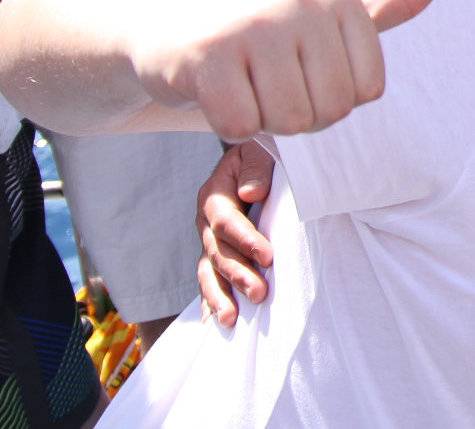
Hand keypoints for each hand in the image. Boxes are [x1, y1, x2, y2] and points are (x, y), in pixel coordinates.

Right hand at [129, 0, 447, 143]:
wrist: (164, 22)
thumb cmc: (258, 30)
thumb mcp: (331, 13)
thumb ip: (391, 2)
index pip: (365, 92)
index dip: (329, 97)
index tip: (298, 68)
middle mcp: (301, 0)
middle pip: (330, 111)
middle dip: (295, 112)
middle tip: (263, 80)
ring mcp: (254, 23)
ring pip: (289, 123)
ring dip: (262, 119)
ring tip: (241, 82)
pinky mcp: (208, 54)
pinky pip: (241, 127)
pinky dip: (226, 123)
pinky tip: (212, 89)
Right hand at [195, 141, 275, 325]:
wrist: (255, 160)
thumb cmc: (262, 154)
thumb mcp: (259, 150)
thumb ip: (255, 168)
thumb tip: (252, 193)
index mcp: (214, 194)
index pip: (226, 221)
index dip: (246, 240)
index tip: (268, 257)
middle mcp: (206, 222)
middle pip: (217, 252)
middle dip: (237, 275)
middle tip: (260, 294)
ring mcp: (208, 242)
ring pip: (208, 272)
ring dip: (219, 296)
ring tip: (231, 319)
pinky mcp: (216, 257)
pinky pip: (209, 282)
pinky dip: (210, 303)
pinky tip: (213, 323)